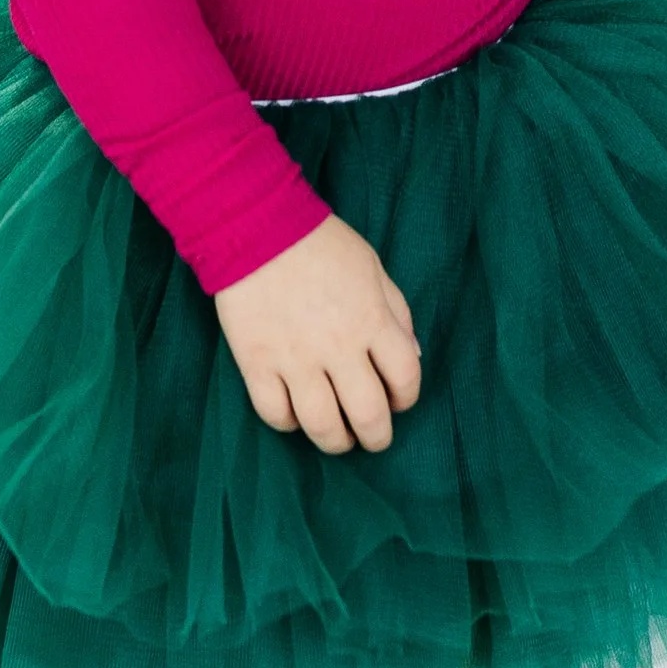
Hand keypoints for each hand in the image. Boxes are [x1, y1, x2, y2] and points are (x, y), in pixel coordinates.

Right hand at [215, 214, 422, 453]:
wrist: (254, 226)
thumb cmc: (320, 243)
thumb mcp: (372, 267)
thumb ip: (395, 312)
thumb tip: (411, 356)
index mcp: (372, 320)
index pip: (405, 378)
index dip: (407, 398)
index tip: (398, 401)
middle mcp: (338, 347)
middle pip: (368, 415)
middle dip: (376, 436)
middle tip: (372, 437)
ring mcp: (294, 359)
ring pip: (322, 425)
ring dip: (335, 441)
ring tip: (337, 438)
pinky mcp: (256, 363)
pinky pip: (275, 413)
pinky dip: (289, 423)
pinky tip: (295, 414)